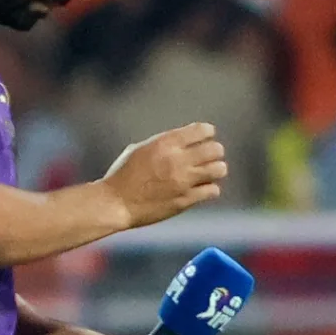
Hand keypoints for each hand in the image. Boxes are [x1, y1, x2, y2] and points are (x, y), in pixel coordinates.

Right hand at [100, 122, 226, 228]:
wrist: (116, 203)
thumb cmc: (122, 176)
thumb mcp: (138, 150)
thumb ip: (162, 144)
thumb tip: (182, 142)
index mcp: (164, 144)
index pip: (201, 130)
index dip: (206, 132)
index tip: (205, 136)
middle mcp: (177, 160)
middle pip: (215, 149)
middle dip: (213, 151)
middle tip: (207, 156)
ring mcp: (184, 181)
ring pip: (219, 169)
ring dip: (215, 169)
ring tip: (206, 173)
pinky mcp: (187, 199)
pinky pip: (213, 190)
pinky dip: (209, 189)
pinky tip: (200, 189)